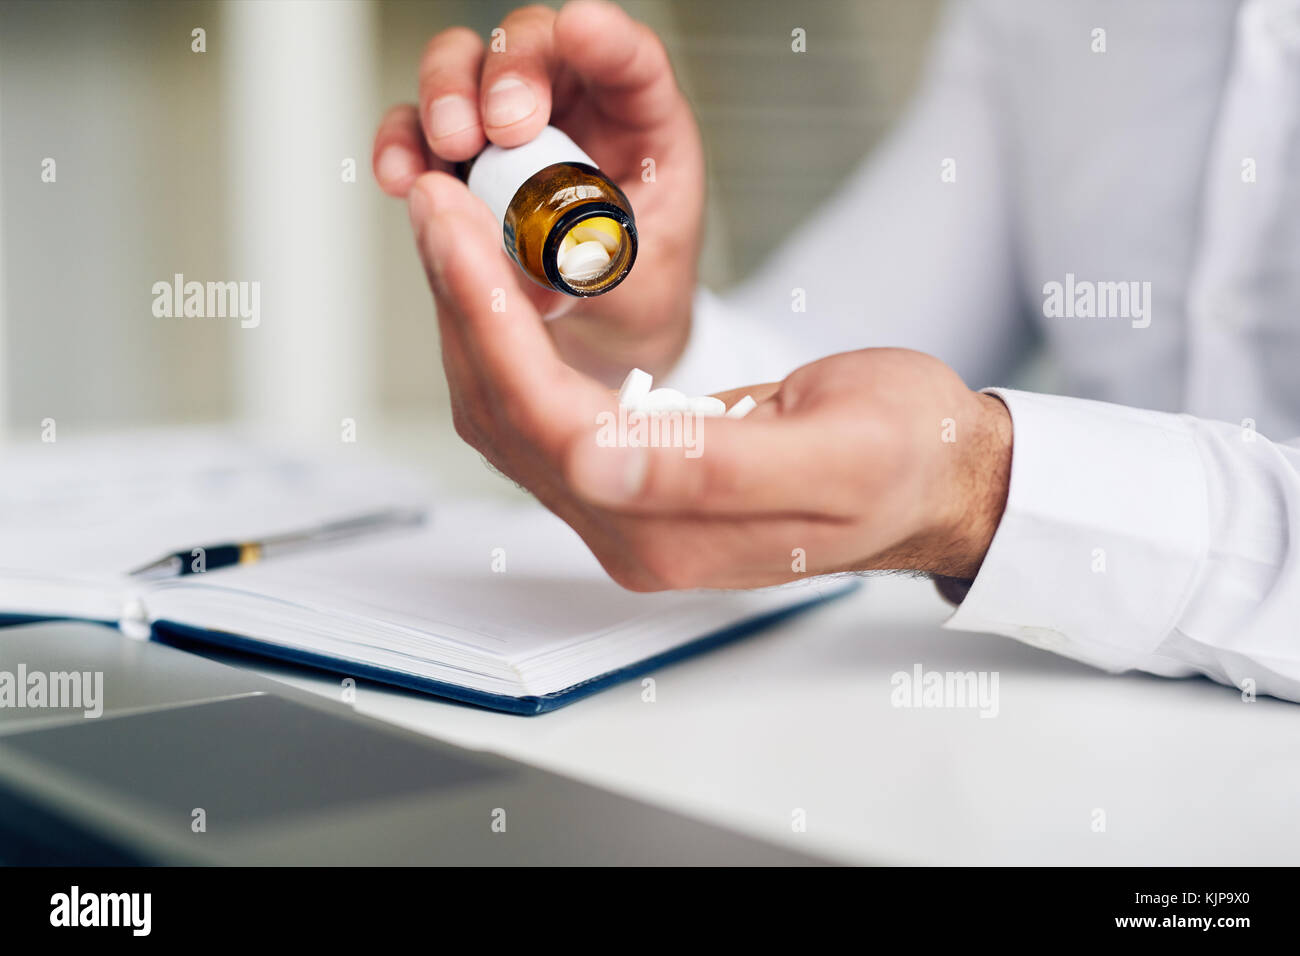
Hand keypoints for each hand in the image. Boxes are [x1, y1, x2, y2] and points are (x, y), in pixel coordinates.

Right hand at [372, 0, 703, 382]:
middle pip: (532, 42)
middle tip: (502, 126)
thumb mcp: (637, 285)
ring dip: (446, 94)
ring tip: (450, 149)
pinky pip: (416, 127)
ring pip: (465, 63)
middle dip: (510, 70)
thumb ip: (594, 268)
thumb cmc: (635, 288)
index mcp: (639, 120)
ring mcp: (509, 125)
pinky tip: (402, 177)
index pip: (628, 59)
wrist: (602, 327)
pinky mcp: (461, 157)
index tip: (581, 31)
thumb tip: (539, 276)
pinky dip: (402, 143)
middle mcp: (573, 103)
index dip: (607, 37)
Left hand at [408, 172, 1013, 588]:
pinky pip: (538, 409)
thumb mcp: (832, 452)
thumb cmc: (901, 458)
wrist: (933, 476)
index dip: (492, 325)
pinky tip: (502, 282)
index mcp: (674, 532)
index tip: (459, 234)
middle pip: (508, 418)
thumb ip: (711, 469)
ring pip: (510, 414)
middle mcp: (633, 531)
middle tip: (440, 207)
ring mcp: (626, 509)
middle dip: (463, 306)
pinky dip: (508, 339)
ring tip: (457, 229)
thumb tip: (596, 465)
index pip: (547, 423)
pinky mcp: (628, 479)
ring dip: (474, 320)